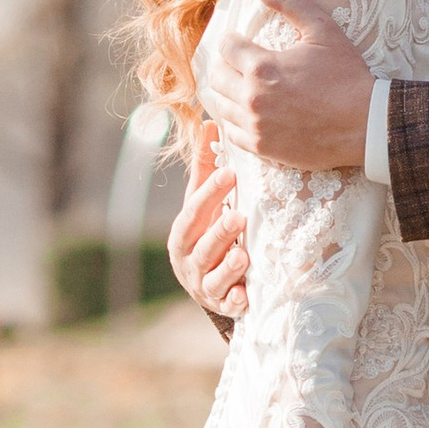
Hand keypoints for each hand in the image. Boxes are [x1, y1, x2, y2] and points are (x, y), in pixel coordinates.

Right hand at [167, 121, 249, 320]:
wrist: (207, 284)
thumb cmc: (207, 232)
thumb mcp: (203, 203)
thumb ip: (207, 168)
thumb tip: (210, 122)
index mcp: (183, 233)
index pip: (194, 211)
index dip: (210, 193)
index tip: (230, 173)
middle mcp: (189, 260)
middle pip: (202, 245)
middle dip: (219, 231)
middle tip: (239, 216)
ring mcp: (204, 285)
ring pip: (215, 277)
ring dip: (229, 266)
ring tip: (244, 254)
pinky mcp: (222, 305)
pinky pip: (229, 305)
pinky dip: (236, 302)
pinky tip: (246, 297)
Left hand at [213, 0, 374, 172]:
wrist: (366, 125)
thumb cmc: (347, 76)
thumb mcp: (323, 30)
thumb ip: (290, 3)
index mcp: (262, 67)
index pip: (225, 47)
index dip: (232, 40)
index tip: (242, 42)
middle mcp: (252, 99)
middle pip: (216, 77)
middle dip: (226, 65)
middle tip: (240, 63)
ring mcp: (255, 126)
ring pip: (219, 106)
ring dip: (227, 93)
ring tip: (242, 87)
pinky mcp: (262, 148)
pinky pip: (232, 134)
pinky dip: (236, 121)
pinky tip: (249, 113)